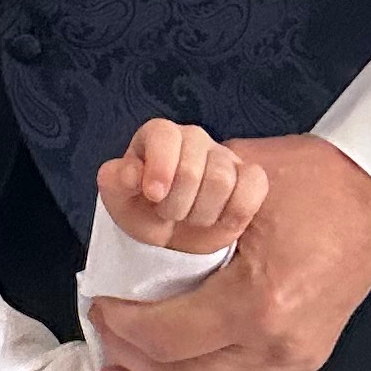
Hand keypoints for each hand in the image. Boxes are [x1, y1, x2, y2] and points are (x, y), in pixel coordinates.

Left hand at [91, 136, 370, 370]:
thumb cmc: (311, 183)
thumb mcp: (234, 188)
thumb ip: (181, 218)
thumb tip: (127, 232)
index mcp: (256, 302)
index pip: (166, 338)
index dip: (123, 328)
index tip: (101, 307)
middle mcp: (275, 344)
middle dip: (131, 362)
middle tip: (104, 339)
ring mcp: (294, 361)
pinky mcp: (305, 365)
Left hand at [94, 118, 266, 261]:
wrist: (169, 234)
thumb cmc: (142, 208)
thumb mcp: (117, 198)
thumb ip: (115, 180)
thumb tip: (132, 174)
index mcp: (160, 135)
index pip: (164, 135)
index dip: (159, 167)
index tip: (153, 196)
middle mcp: (194, 138)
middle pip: (192, 168)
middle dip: (176, 203)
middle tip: (168, 213)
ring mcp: (225, 157)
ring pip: (222, 181)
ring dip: (201, 213)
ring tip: (189, 217)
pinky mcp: (250, 177)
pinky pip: (254, 186)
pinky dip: (234, 211)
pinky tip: (218, 218)